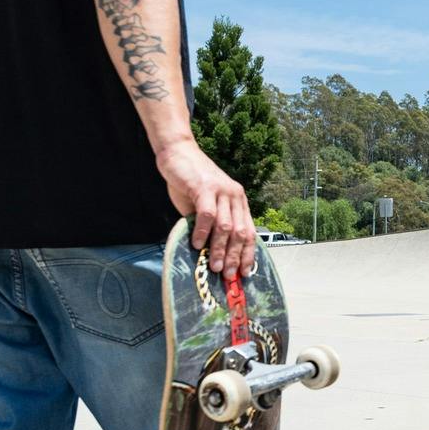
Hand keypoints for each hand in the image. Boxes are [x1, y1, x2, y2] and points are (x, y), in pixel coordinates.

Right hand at [157, 140, 253, 274]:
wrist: (178, 153)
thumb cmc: (190, 182)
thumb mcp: (205, 205)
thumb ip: (210, 225)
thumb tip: (210, 253)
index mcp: (239, 201)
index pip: (250, 232)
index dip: (248, 254)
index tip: (245, 272)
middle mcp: (235, 196)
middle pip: (241, 232)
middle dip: (236, 257)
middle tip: (229, 275)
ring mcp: (222, 191)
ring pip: (226, 227)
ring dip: (221, 250)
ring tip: (215, 266)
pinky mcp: (205, 188)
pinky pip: (207, 215)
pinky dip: (203, 233)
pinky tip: (197, 245)